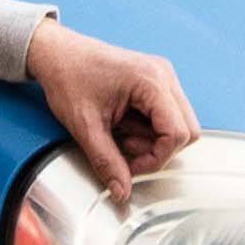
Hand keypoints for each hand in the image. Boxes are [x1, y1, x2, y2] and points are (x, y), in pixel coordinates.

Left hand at [29, 14, 196, 193]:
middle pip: (187, 130)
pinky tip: (124, 123)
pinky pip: (167, 114)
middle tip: (125, 148)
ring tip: (120, 132)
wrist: (57, 54)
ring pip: (179, 124)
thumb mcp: (85, 127)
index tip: (130, 165)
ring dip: (152, 139)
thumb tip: (122, 191)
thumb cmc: (69, 78)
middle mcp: (163, 75)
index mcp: (150, 81)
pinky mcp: (155, 81)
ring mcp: (161, 76)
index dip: (157, 158)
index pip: (178, 133)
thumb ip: (106, 161)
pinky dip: (149, 128)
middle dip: (158, 149)